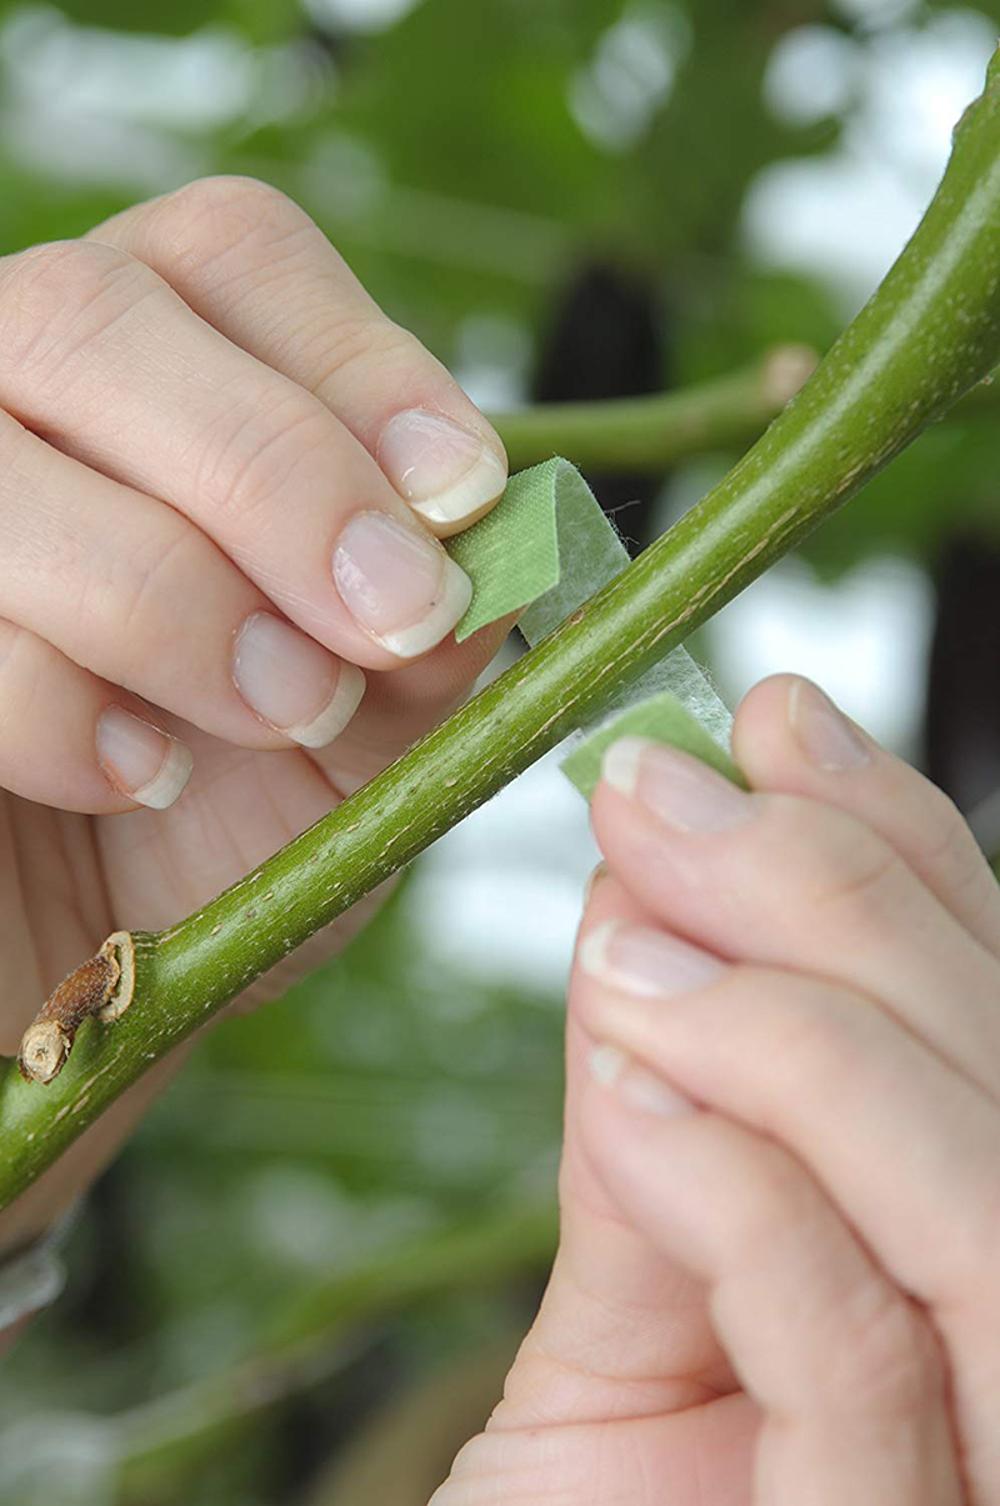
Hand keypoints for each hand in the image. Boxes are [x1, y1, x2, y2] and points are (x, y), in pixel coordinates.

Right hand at [0, 177, 506, 1250]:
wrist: (85, 978)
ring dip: (180, 600)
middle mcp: (17, 400)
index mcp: (154, 375)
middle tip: (386, 617)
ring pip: (12, 462)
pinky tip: (136, 777)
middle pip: (96, 315)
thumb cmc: (225, 823)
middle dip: (276, 473)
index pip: (230, 255)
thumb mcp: (366, 729)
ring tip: (280, 711)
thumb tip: (497, 536)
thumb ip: (424, 630)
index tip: (466, 497)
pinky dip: (62, 707)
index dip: (358, 362)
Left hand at [436, 674, 999, 1504]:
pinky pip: (863, 1359)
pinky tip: (628, 1089)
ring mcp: (995, 1470)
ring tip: (625, 930)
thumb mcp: (631, 1302)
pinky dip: (748, 1191)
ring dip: (806, 1025)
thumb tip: (640, 889)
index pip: (995, 1030)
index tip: (772, 723)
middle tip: (660, 786)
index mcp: (982, 1272)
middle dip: (844, 895)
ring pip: (995, 1201)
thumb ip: (662, 1120)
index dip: (908, 855)